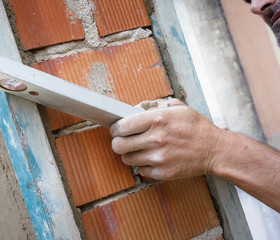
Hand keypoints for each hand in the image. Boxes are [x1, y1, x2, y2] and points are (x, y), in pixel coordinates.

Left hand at [110, 99, 226, 179]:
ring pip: (126, 159)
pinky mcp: (163, 173)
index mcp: (159, 119)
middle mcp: (157, 139)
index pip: (122, 126)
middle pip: (118, 145)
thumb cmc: (196, 127)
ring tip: (137, 149)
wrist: (215, 150)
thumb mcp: (178, 108)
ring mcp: (159, 158)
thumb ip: (154, 106)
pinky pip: (140, 170)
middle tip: (121, 140)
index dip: (115, 128)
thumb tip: (133, 109)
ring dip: (128, 154)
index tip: (116, 129)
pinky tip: (151, 158)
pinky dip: (142, 165)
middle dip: (117, 142)